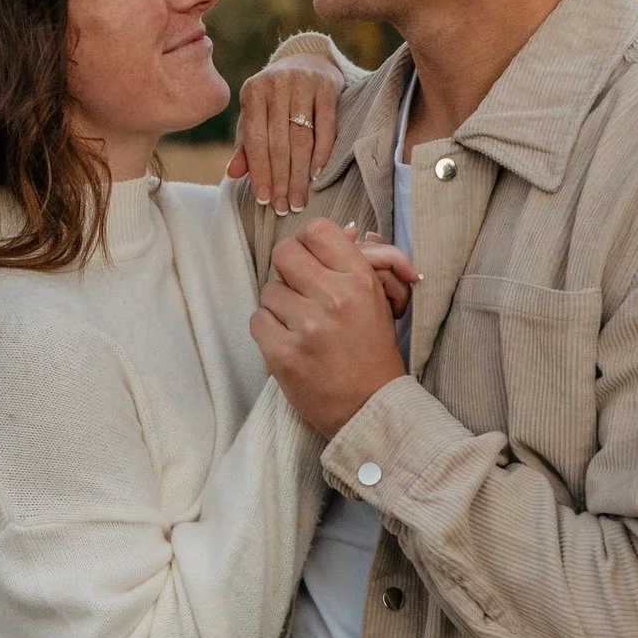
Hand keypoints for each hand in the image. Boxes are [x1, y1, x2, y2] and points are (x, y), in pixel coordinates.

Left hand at [225, 52, 342, 215]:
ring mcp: (303, 83)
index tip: (264, 199)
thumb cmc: (276, 98)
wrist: (309, 61)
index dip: (260, 172)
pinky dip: (322, 153)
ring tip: (299, 198)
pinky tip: (316, 174)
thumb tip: (231, 174)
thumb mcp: (256, 115)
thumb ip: (245, 144)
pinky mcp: (327, 86)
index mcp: (252, 92)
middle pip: (279, 142)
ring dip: (300, 173)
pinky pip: (326, 126)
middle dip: (281, 179)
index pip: (255, 140)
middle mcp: (276, 85)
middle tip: (285, 207)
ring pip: (301, 138)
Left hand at [252, 218, 410, 435]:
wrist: (370, 408)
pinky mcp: (283, 354)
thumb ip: (362, 261)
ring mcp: (307, 327)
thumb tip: (349, 228)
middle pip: (284, 253)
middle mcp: (334, 298)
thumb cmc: (373, 351)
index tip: (314, 263)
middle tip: (301, 290)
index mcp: (360, 280)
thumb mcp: (380, 300)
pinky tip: (289, 342)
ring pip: (269, 289)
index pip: (317, 230)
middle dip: (289, 270)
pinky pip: (257, 320)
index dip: (309, 244)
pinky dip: (269, 331)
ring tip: (301, 325)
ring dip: (280, 306)